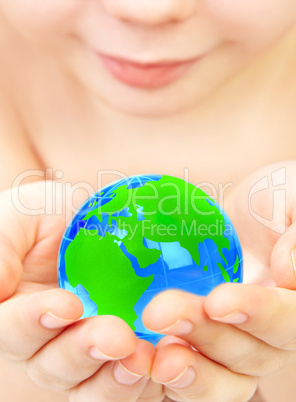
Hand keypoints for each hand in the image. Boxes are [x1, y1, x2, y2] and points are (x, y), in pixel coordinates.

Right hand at [0, 181, 162, 401]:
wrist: (92, 226)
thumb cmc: (47, 221)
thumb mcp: (20, 220)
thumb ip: (3, 248)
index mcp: (15, 313)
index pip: (12, 329)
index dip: (34, 321)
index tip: (67, 304)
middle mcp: (43, 345)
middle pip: (53, 366)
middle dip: (83, 351)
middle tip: (116, 335)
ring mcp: (82, 358)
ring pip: (89, 387)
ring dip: (114, 377)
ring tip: (140, 356)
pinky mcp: (117, 361)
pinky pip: (126, 385)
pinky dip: (143, 381)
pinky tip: (162, 364)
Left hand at [142, 161, 295, 400]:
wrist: (240, 218)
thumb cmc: (271, 204)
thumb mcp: (289, 203)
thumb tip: (289, 273)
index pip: (288, 318)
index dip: (257, 313)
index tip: (217, 300)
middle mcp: (274, 334)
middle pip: (251, 353)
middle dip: (205, 335)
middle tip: (159, 313)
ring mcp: (241, 346)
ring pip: (224, 377)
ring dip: (187, 369)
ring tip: (152, 355)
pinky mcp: (206, 348)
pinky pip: (192, 374)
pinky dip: (167, 372)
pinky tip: (141, 357)